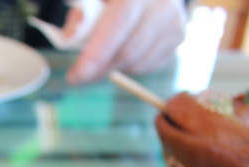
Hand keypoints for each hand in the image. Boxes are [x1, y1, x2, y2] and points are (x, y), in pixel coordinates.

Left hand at [67, 0, 186, 83]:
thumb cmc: (109, 0)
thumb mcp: (92, 1)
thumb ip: (78, 16)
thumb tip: (69, 39)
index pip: (119, 23)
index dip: (97, 54)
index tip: (75, 77)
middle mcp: (162, 2)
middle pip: (129, 51)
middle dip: (99, 70)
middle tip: (79, 77)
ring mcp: (174, 20)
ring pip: (138, 63)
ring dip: (114, 69)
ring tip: (102, 58)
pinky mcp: (179, 35)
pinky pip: (149, 66)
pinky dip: (129, 67)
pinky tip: (121, 52)